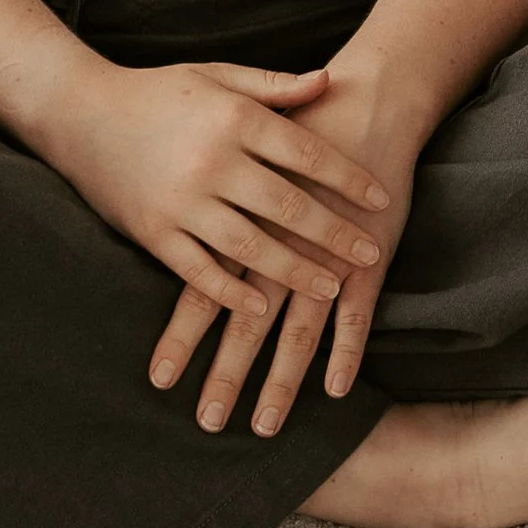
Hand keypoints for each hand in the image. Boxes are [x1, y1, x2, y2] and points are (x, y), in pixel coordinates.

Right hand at [41, 57, 390, 329]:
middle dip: (335, 232)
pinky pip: (199, 270)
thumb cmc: (156, 92)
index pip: (306, 151)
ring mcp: (181, 200)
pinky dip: (232, 291)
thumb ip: (274, 86)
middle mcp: (211, 160)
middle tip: (370, 253)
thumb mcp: (216, 76)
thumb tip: (330, 81)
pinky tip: (260, 304)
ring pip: (251, 245)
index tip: (380, 199)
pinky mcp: (153, 231)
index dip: (348, 177)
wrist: (79, 113)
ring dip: (296, 270)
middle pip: (289, 204)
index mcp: (233, 118)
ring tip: (332, 287)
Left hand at [147, 54, 427, 434]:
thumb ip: (208, 191)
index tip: (159, 381)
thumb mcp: (236, 155)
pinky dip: (347, 353)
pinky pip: (357, 315)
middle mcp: (277, 244)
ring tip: (264, 427)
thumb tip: (166, 226)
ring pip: (298, 331)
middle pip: (245, 322)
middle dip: (226, 376)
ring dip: (281, 382)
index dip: (182, 337)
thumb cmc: (290, 125)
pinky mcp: (368, 257)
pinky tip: (336, 391)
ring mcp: (325, 255)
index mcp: (239, 220)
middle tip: (206, 424)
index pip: (202, 289)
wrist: (363, 100)